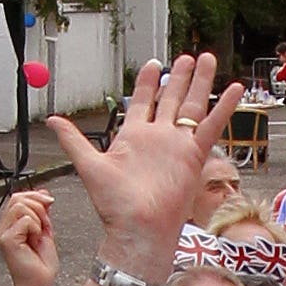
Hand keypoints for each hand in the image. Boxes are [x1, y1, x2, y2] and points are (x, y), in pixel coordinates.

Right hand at [0, 189, 56, 285]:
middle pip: (18, 198)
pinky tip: (35, 241)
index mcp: (10, 225)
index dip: (36, 197)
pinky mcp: (6, 240)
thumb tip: (43, 193)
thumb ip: (42, 212)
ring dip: (38, 219)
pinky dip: (36, 229)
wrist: (39, 284)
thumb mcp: (45, 230)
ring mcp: (2, 234)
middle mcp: (3, 229)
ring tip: (38, 235)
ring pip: (21, 206)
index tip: (49, 203)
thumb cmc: (41, 265)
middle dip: (39, 206)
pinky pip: (25, 220)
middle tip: (45, 225)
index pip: (18, 197)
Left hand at [48, 54, 241, 281]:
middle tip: (187, 57)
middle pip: (172, 98)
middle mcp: (158, 137)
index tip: (153, 64)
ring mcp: (178, 145)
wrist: (138, 227)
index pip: (142, 101)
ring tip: (207, 59)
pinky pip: (212, 126)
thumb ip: (74, 140)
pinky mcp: (195, 155)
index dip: (147, 82)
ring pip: (193, 106)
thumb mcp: (89, 165)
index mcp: (134, 136)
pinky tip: (235, 88)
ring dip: (201, 83)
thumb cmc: (114, 204)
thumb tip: (50, 119)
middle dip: (179, 77)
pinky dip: (224, 107)